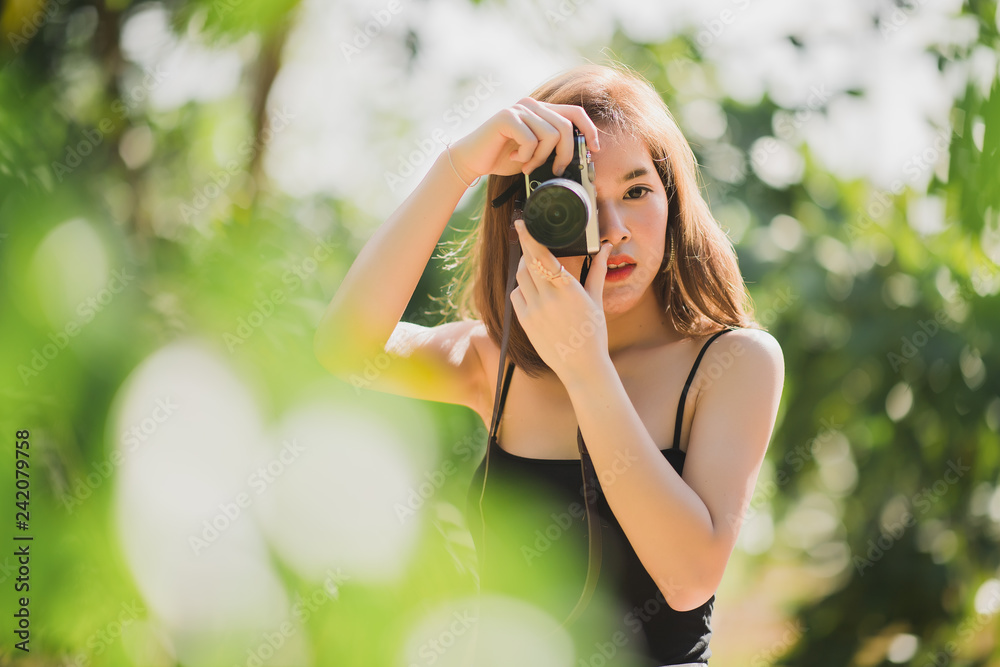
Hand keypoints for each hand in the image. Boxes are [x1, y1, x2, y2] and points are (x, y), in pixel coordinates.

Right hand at [446, 98, 600, 183]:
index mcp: (541, 110)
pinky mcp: (506, 118)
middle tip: (555, 170)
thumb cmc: (502, 158)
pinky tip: (515, 158)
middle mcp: (531, 104)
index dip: (590, 130)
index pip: (575, 112)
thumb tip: (580, 157)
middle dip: (565, 154)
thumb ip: (552, 148)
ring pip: (550, 135)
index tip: (594, 149)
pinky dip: (526, 156)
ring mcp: (518, 109)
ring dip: (541, 158)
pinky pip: (530, 140)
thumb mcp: (534, 153)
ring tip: (528, 166)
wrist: (471, 160)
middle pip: (566, 126)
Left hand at [510, 218, 613, 382]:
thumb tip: (605, 248)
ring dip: (525, 268)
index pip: (542, 256)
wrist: (582, 366)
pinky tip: (533, 291)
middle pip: (528, 263)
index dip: (529, 238)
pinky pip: (516, 296)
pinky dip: (522, 289)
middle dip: (527, 248)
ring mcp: (534, 310)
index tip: (521, 223)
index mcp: (568, 289)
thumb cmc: (593, 334)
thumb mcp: (596, 300)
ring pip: (520, 278)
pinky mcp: (525, 322)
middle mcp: (548, 298)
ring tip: (535, 267)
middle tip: (528, 238)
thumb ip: (597, 271)